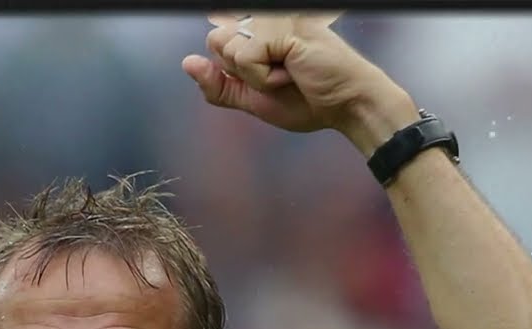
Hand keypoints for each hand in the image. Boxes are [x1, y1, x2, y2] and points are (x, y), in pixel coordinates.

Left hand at [183, 13, 416, 153]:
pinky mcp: (280, 27)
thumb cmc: (307, 100)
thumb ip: (219, 85)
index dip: (232, 68)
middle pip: (216, 41)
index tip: (274, 73)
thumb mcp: (252, 98)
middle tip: (279, 76)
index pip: (217, 39)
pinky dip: (264, 78)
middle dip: (241, 72)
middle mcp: (263, 17)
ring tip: (287, 73)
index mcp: (258, 28)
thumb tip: (187, 63)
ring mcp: (272, 18)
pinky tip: (292, 72)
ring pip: (227, 49)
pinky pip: (244, 59)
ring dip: (254, 77)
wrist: (344, 107)